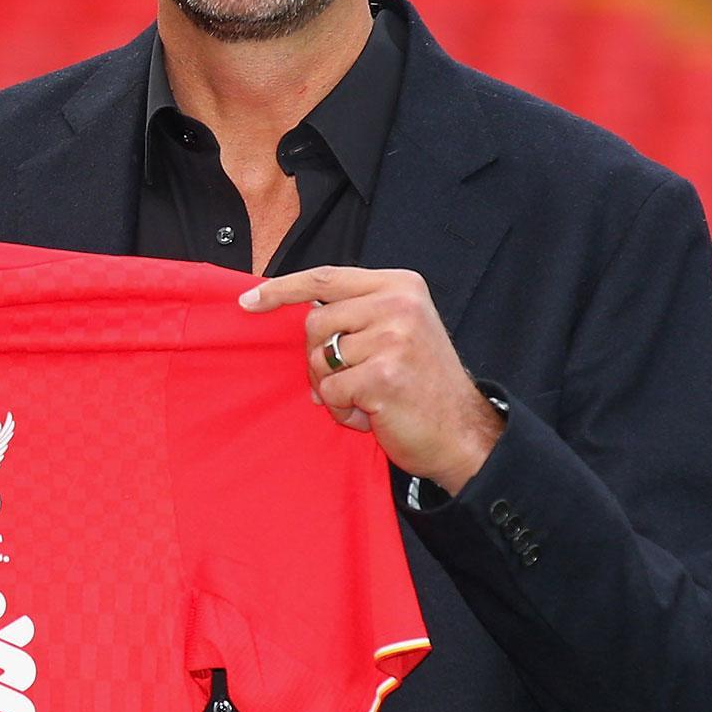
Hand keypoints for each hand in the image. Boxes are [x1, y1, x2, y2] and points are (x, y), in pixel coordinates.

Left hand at [239, 264, 504, 494]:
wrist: (463, 432)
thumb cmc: (423, 384)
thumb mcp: (398, 329)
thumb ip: (356, 313)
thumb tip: (296, 310)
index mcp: (401, 285)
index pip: (326, 278)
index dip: (282, 289)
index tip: (249, 301)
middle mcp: (399, 304)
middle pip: (315, 323)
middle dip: (318, 358)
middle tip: (349, 380)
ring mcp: (392, 339)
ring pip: (319, 359)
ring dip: (333, 388)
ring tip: (368, 398)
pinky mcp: (382, 376)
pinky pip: (329, 391)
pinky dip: (342, 411)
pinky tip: (373, 415)